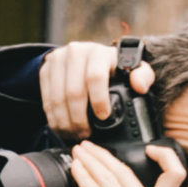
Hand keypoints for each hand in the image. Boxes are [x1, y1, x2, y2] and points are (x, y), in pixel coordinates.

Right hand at [39, 42, 154, 135]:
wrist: (85, 57)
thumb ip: (143, 76)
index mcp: (99, 52)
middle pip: (73, 92)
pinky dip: (53, 118)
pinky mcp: (44, 70)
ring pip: (56, 98)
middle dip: (79, 118)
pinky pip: (45, 99)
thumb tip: (139, 86)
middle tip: (86, 134)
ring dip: (65, 122)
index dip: (98, 100)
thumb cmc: (112, 67)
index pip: (95, 77)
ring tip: (74, 134)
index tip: (103, 117)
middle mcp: (76, 52)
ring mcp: (57, 60)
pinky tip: (62, 127)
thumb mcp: (131, 69)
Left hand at [69, 137, 183, 186]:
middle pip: (124, 170)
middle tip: (88, 147)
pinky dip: (82, 176)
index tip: (150, 149)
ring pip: (107, 177)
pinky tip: (75, 169)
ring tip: (78, 153)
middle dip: (102, 154)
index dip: (165, 156)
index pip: (174, 174)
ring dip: (89, 161)